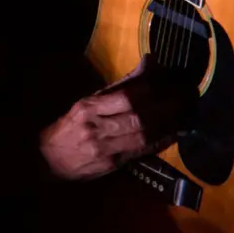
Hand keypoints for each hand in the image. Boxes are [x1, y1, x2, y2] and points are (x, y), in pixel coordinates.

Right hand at [38, 55, 189, 181]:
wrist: (47, 159)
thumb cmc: (68, 127)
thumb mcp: (85, 103)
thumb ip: (116, 89)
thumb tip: (146, 68)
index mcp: (88, 107)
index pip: (126, 96)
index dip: (151, 89)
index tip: (169, 80)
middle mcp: (96, 127)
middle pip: (138, 117)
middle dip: (166, 107)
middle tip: (186, 97)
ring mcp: (104, 148)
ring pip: (143, 135)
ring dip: (167, 124)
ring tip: (185, 113)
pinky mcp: (111, 164)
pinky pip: (140, 151)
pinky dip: (158, 142)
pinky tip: (172, 133)